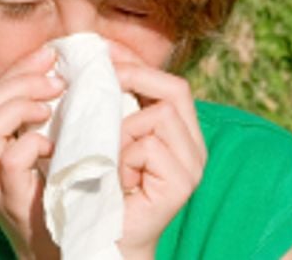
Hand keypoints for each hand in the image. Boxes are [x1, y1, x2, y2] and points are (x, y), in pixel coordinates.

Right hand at [0, 46, 63, 259]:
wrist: (63, 251)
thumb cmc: (62, 195)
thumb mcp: (48, 152)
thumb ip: (46, 119)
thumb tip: (64, 72)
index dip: (18, 69)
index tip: (50, 54)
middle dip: (19, 81)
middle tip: (57, 80)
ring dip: (21, 106)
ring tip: (52, 107)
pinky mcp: (11, 202)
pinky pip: (11, 160)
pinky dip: (33, 142)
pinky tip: (54, 144)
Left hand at [110, 43, 207, 258]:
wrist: (102, 239)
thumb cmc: (98, 187)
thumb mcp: (105, 137)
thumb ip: (112, 105)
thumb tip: (98, 58)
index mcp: (179, 134)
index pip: (170, 84)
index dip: (137, 63)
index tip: (103, 52)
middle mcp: (193, 147)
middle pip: (176, 90)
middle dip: (135, 77)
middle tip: (99, 78)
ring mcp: (192, 166)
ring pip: (161, 114)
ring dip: (123, 128)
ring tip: (106, 152)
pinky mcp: (182, 184)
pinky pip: (150, 146)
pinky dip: (123, 156)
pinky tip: (113, 176)